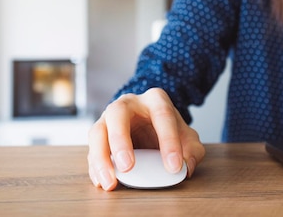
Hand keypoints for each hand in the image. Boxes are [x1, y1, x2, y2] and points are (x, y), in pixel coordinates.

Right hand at [87, 87, 205, 190]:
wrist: (150, 124)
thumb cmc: (168, 129)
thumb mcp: (187, 138)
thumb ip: (192, 151)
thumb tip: (186, 167)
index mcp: (155, 100)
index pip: (162, 115)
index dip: (169, 141)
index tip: (174, 167)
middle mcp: (128, 104)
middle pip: (118, 114)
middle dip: (120, 140)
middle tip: (127, 166)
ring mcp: (109, 118)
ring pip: (97, 132)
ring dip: (101, 158)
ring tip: (110, 181)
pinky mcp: (99, 135)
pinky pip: (91, 150)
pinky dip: (95, 167)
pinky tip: (102, 181)